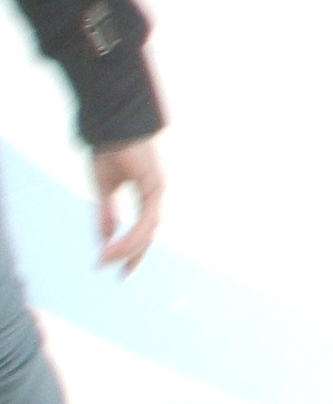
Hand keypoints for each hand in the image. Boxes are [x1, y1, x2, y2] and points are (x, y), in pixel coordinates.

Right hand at [92, 139, 163, 274]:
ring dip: (128, 248)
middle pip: (149, 233)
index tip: (122, 270)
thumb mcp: (105, 190)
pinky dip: (131, 235)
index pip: (145, 228)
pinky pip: (146, 219)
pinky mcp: (154, 187)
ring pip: (148, 230)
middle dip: (134, 255)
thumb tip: (106, 240)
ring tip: (107, 260)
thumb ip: (106, 215)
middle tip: (120, 275)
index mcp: (146, 194)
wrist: (110, 128)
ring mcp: (158, 190)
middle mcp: (156, 194)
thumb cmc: (109, 152)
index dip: (134, 250)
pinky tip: (114, 247)